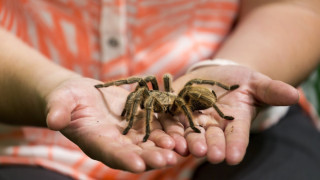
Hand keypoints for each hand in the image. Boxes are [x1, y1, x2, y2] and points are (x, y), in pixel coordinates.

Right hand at [45, 77, 177, 171]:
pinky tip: (182, 131)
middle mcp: (115, 142)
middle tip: (169, 159)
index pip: (110, 154)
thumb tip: (53, 121)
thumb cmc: (67, 98)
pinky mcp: (139, 120)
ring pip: (149, 143)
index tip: (138, 165)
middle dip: (152, 157)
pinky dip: (168, 129)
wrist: (82, 94)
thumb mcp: (60, 101)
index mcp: (95, 141)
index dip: (124, 160)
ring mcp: (129, 133)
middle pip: (135, 153)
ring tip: (181, 147)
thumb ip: (58, 111)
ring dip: (165, 146)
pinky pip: (156, 126)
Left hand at [163, 65, 298, 164]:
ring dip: (188, 142)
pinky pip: (170, 121)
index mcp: (233, 122)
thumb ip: (271, 90)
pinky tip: (167, 136)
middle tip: (212, 155)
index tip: (234, 156)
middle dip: (211, 146)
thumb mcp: (256, 83)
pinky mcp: (175, 110)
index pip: (236, 136)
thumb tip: (294, 94)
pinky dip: (168, 129)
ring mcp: (192, 120)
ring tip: (189, 149)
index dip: (235, 146)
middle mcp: (213, 126)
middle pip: (211, 139)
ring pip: (189, 134)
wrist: (216, 75)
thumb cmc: (240, 81)